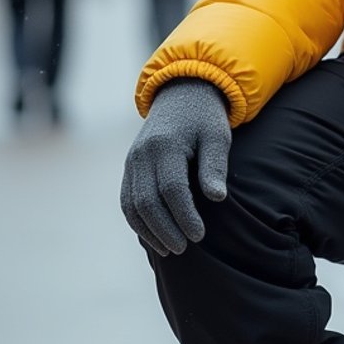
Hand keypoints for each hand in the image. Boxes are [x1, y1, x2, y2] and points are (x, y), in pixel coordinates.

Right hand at [120, 79, 230, 255]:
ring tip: (169, 250)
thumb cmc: (205, 117)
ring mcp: (132, 161)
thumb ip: (215, 165)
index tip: (199, 235)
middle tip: (184, 248)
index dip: (184, 215)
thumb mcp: (217, 135)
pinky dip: (137, 221)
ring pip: (132, 204)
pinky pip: (126, 199)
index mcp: (165, 145)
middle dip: (165, 229)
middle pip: (148, 201)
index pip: (172, 188)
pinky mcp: (129, 167)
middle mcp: (142, 154)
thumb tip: (217, 197)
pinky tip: (153, 236)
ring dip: (149, 231)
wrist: (180, 93)